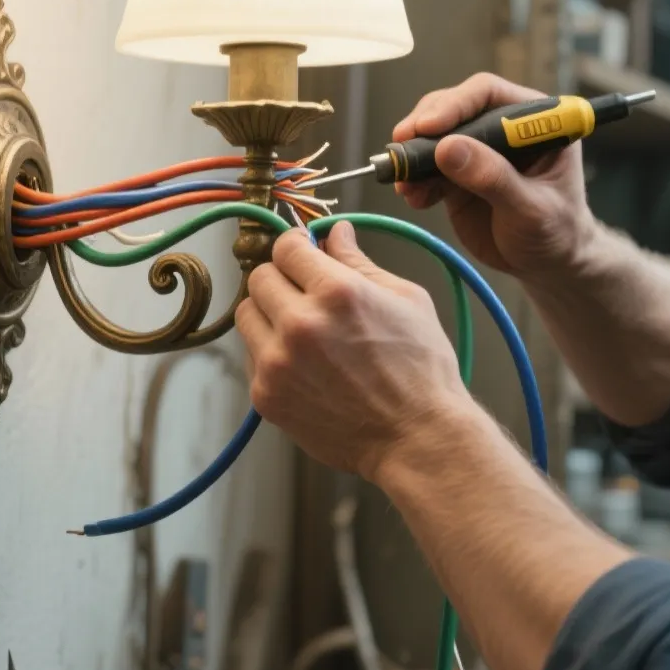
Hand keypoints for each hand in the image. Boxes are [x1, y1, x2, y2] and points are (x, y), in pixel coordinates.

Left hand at [236, 222, 476, 480]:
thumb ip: (360, 262)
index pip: (286, 246)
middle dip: (282, 278)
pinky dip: (271, 352)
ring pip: (246, 315)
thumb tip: (335, 232)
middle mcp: (299, 324)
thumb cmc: (422, 370)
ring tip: (303, 330)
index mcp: (336, 292)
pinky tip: (305, 363)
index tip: (304, 253)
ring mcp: (277, 363)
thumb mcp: (406, 299)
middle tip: (305, 292)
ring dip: (269, 314)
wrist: (416, 438)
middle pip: (259, 277)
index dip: (296, 246)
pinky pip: (252, 356)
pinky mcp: (266, 395)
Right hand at [396, 72, 597, 278]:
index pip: (489, 95)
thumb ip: (493, 177)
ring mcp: (478, 150)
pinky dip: (414, 181)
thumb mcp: (531, 209)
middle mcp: (503, 127)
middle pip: (455, 109)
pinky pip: (427, 169)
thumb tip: (448, 148)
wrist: (548, 265)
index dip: (456, 104)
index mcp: (534, 120)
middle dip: (425, 127)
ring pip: (435, 137)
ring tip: (403, 181)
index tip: (429, 126)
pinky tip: (412, 196)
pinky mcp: (457, 174)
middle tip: (402, 146)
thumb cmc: (557, 232)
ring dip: (413, 156)